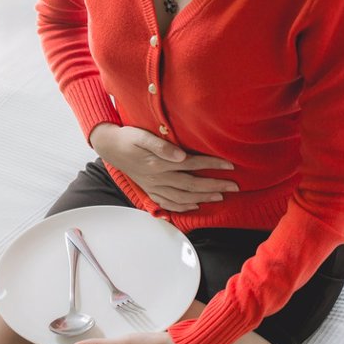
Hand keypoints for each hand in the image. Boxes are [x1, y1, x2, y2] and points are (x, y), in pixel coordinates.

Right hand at [90, 124, 237, 211]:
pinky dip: (183, 207)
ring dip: (203, 198)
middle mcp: (158, 178)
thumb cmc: (128, 138)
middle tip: (234, 187)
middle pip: (191, 185)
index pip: (191, 165)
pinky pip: (168, 203)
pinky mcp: (150, 190)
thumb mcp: (142, 136)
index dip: (212, 166)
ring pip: (182, 197)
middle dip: (214, 186)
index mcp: (158, 164)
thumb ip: (161, 146)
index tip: (229, 166)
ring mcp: (154, 187)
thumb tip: (181, 156)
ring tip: (220, 197)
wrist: (110, 146)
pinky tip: (194, 206)